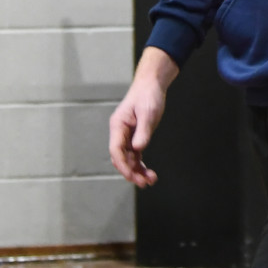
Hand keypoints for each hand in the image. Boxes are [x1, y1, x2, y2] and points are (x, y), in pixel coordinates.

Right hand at [108, 47, 178, 187]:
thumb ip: (143, 131)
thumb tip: (138, 149)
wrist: (152, 84)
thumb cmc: (148, 95)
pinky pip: (135, 156)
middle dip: (130, 172)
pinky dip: (140, 165)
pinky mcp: (135, 137)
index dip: (122, 165)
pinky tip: (149, 174)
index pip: (116, 150)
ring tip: (150, 181)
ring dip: (137, 171)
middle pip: (121, 158)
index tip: (132, 175)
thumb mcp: (148, 112)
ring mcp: (126, 136)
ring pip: (128, 159)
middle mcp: (120, 133)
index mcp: (118, 125)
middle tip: (144, 183)